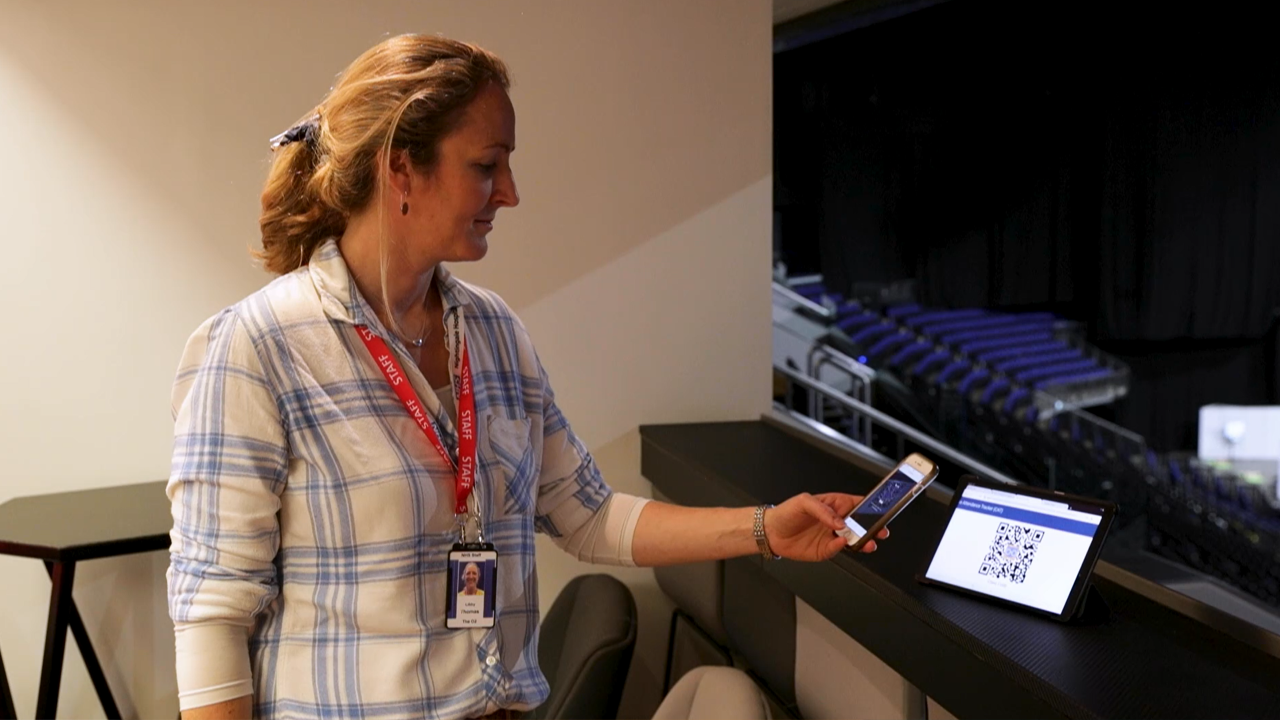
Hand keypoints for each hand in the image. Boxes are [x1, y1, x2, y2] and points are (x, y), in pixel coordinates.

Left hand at [764, 493, 888, 561]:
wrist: (771, 532)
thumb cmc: (786, 512)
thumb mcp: (804, 502)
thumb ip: (823, 511)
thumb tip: (839, 521)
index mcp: (834, 505)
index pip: (857, 504)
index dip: (870, 507)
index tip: (880, 510)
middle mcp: (836, 521)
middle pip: (860, 524)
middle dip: (872, 527)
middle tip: (881, 530)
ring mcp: (832, 536)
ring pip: (853, 539)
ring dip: (863, 541)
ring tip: (869, 542)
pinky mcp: (825, 550)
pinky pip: (838, 549)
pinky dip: (842, 547)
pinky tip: (843, 543)